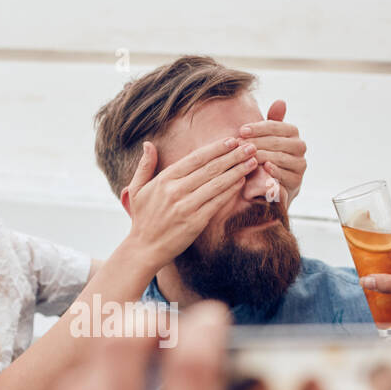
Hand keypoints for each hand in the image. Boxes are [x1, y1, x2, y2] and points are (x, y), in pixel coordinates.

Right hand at [123, 137, 260, 268]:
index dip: (216, 148)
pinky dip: (230, 190)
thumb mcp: (137, 190)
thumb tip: (148, 144)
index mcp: (164, 180)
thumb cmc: (143, 218)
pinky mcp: (195, 222)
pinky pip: (217, 202)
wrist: (145, 249)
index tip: (232, 140)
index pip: (195, 158)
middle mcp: (175, 191)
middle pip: (210, 168)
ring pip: (217, 184)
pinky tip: (242, 181)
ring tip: (253, 161)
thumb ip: (145, 166)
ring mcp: (186, 207)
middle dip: (233, 155)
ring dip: (237, 170)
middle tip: (251, 146)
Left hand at [238, 99, 306, 206]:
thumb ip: (271, 122)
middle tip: (239, 145)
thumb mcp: (266, 139)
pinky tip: (263, 167)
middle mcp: (300, 147)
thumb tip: (281, 101)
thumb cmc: (265, 157)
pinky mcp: (297, 182)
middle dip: (256, 142)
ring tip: (246, 156)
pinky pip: (286, 174)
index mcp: (292, 133)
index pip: (276, 126)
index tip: (241, 130)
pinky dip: (274, 171)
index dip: (258, 128)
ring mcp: (300, 165)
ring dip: (262, 155)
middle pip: (277, 141)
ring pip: (281, 157)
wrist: (271, 187)